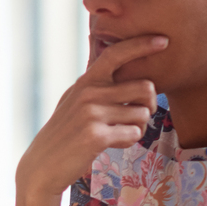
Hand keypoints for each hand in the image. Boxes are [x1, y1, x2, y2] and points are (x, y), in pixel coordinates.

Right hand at [15, 35, 165, 199]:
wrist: (42, 165)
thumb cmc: (65, 133)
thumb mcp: (74, 101)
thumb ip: (95, 85)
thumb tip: (118, 65)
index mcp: (85, 81)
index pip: (116, 54)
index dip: (141, 44)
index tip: (164, 40)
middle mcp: (88, 92)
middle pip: (145, 87)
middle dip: (149, 105)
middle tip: (138, 117)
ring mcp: (91, 113)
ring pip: (143, 114)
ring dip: (138, 127)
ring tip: (119, 133)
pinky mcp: (96, 135)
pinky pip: (134, 133)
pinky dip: (128, 141)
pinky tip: (111, 144)